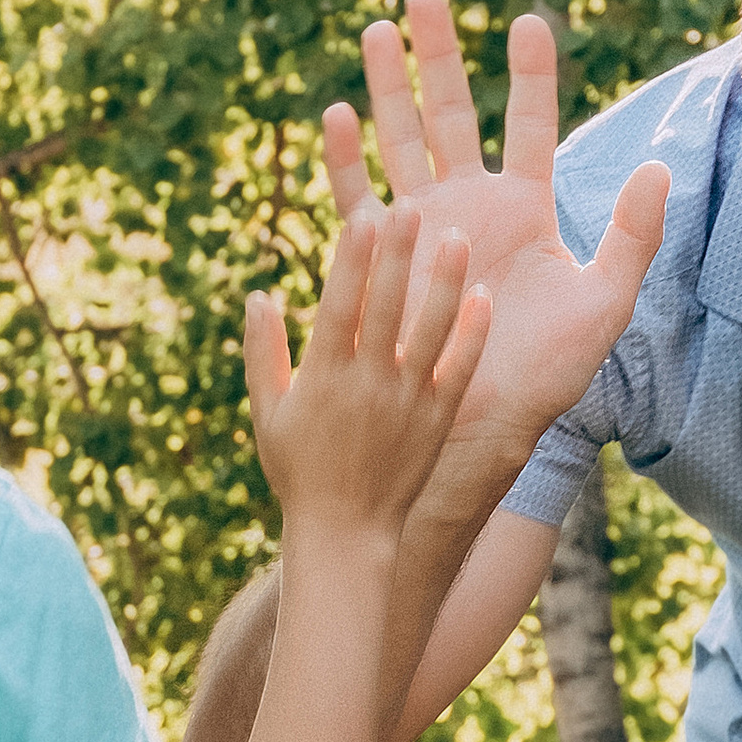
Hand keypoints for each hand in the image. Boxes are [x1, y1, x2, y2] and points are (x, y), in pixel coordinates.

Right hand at [244, 198, 488, 537]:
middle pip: (386, 305)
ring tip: (456, 239)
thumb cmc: (299, 473)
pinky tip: (483, 299)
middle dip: (398, 254)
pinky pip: (459, 371)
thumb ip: (264, 353)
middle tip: (413, 205)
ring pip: (429, 331)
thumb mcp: (269, 414)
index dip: (352, 257)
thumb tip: (258, 296)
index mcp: (324, 376)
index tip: (364, 214)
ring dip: (443, 283)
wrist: (346, 536)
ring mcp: (407, 401)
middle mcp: (368, 382)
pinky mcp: (437, 421)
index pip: (339, 303)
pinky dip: (471, 336)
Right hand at [323, 0, 666, 460]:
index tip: (529, 21)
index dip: (529, 74)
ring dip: (385, 86)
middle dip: (436, 54)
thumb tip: (658, 170)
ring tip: (374, 31)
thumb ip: (632, 238)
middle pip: (448, 110)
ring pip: (399, 138)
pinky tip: (335, 114)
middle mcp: (469, 203)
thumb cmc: (547, 374)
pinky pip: (358, 196)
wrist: (483, 422)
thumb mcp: (603, 304)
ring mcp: (423, 225)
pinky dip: (346, 157)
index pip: (526, 122)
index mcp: (523, 206)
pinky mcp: (387, 256)